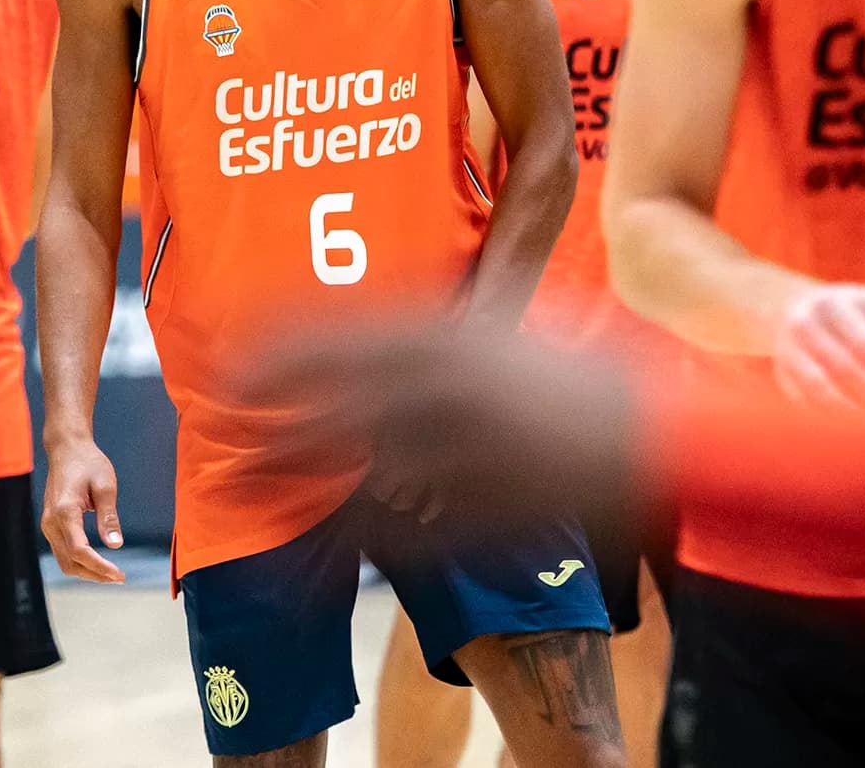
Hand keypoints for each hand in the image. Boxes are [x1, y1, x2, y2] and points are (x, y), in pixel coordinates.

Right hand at [41, 434, 125, 583]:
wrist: (67, 449)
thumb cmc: (88, 463)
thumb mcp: (106, 486)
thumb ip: (109, 517)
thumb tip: (115, 545)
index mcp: (64, 511)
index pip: (80, 551)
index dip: (99, 567)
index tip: (120, 575)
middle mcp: (51, 522)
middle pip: (70, 562)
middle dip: (94, 575)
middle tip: (119, 578)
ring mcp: (47, 525)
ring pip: (64, 561)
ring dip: (87, 572)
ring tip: (111, 574)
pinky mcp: (50, 525)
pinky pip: (62, 552)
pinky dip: (79, 562)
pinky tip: (98, 562)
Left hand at [253, 323, 646, 533]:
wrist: (648, 438)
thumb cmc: (570, 377)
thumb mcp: (496, 330)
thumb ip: (433, 329)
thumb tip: (367, 328)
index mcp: (444, 336)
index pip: (334, 332)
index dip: (275, 345)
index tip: (233, 348)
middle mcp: (432, 389)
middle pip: (319, 399)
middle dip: (260, 411)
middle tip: (216, 414)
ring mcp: (444, 452)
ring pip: (338, 465)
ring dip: (277, 471)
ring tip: (228, 481)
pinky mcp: (460, 510)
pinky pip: (379, 522)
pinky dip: (333, 527)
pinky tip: (299, 535)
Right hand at [773, 284, 864, 413]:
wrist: (790, 308)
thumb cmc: (851, 311)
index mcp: (834, 304)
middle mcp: (805, 324)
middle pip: (844, 367)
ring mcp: (788, 349)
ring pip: (818, 388)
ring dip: (852, 411)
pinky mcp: (782, 373)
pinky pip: (804, 401)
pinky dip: (831, 419)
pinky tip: (857, 430)